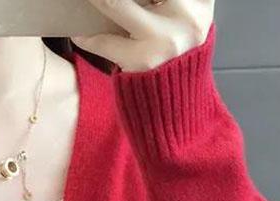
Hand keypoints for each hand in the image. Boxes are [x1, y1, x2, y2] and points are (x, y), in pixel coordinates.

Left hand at [71, 0, 213, 72]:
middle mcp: (187, 14)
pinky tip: (79, 35)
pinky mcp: (144, 60)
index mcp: (200, 0)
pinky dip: (87, 38)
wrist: (179, 109)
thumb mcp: (183, 22)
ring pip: (115, 2)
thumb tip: (122, 1)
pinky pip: (104, 41)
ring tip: (84, 1)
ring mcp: (166, 37)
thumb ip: (166, 4)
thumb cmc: (175, 61)